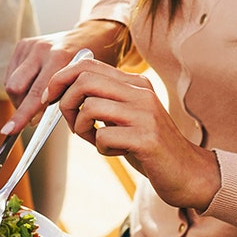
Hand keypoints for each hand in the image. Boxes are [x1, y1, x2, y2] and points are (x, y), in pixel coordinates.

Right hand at [1, 20, 128, 133]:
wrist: (92, 36)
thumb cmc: (90, 66)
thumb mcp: (82, 84)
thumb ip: (61, 100)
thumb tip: (34, 120)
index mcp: (60, 58)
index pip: (34, 94)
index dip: (22, 115)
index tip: (8, 131)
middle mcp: (42, 49)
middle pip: (15, 88)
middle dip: (20, 107)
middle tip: (33, 115)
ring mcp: (31, 45)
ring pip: (10, 83)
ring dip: (19, 98)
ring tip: (35, 99)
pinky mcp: (23, 44)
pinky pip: (10, 75)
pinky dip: (19, 86)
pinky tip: (34, 85)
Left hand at [44, 57, 220, 210]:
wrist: (186, 172)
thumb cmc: (147, 146)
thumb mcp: (124, 116)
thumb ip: (101, 101)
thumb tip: (62, 93)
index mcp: (134, 83)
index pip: (87, 65)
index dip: (60, 79)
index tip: (50, 97)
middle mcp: (140, 93)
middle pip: (85, 81)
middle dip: (66, 103)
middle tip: (74, 124)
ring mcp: (145, 114)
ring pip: (90, 107)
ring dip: (81, 128)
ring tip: (95, 139)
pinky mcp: (146, 138)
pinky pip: (103, 136)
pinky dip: (100, 147)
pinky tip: (115, 151)